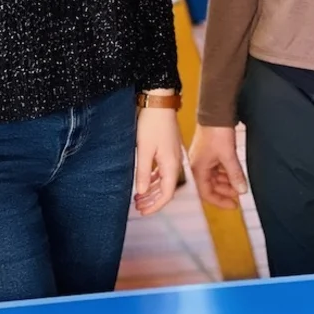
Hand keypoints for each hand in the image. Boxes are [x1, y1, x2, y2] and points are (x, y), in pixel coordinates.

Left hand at [134, 94, 181, 215]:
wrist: (159, 102)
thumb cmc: (151, 124)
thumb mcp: (144, 150)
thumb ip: (143, 173)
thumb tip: (141, 192)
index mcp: (171, 165)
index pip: (167, 194)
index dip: (156, 206)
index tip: (143, 212)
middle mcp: (175, 162)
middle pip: (166, 189)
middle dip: (153, 200)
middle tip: (138, 207)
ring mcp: (172, 156)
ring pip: (164, 180)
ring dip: (152, 190)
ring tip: (139, 197)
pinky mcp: (168, 149)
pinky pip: (162, 170)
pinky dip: (154, 179)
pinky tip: (145, 181)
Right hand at [188, 124, 247, 208]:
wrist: (214, 112)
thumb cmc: (217, 133)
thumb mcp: (228, 156)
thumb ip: (235, 174)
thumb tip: (242, 190)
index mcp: (198, 169)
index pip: (207, 193)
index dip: (220, 201)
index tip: (234, 205)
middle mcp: (197, 166)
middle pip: (210, 186)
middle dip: (225, 191)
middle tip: (239, 194)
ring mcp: (203, 159)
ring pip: (214, 177)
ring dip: (226, 182)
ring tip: (239, 184)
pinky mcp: (208, 153)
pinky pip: (216, 168)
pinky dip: (225, 173)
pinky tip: (235, 173)